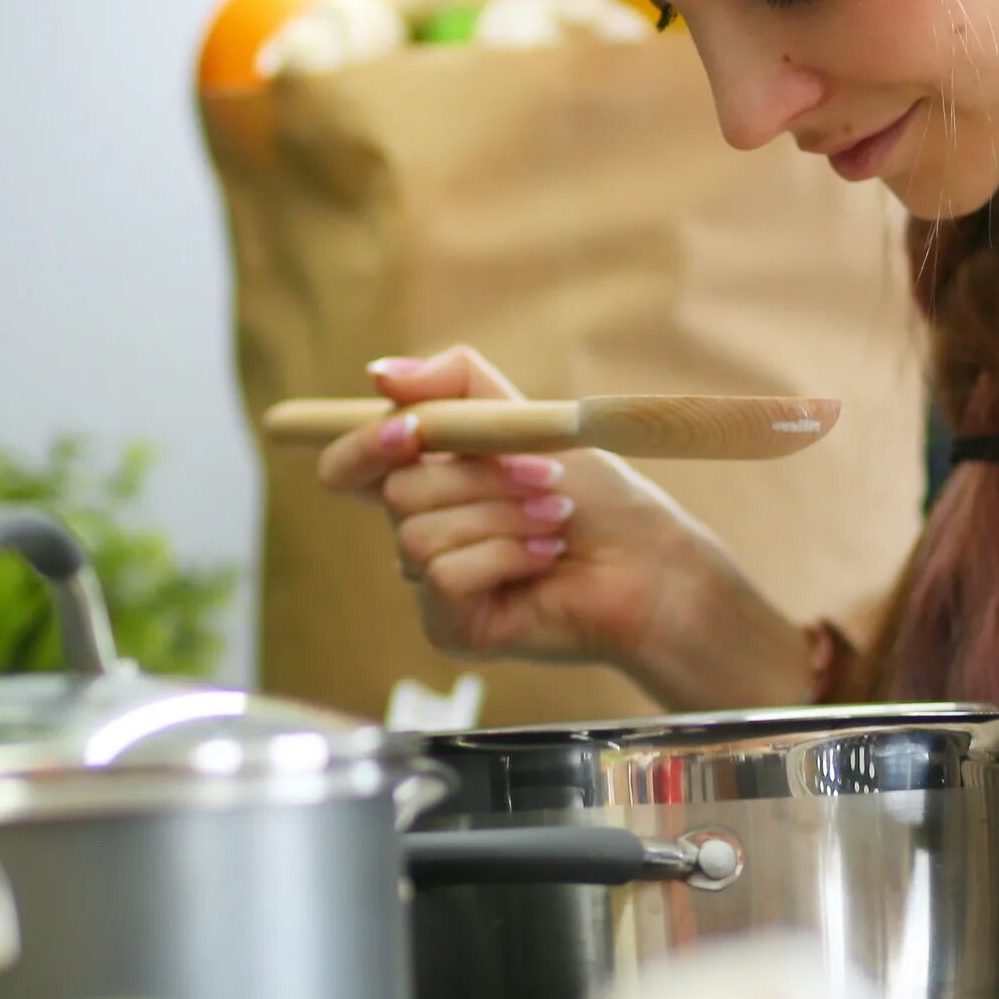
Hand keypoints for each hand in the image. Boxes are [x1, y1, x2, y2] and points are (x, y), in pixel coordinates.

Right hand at [312, 345, 807, 706]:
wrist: (650, 565)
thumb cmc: (596, 497)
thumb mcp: (526, 419)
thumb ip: (456, 384)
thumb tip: (379, 372)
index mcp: (426, 479)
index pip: (349, 465)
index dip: (364, 444)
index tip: (410, 430)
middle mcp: (419, 530)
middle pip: (395, 490)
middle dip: (478, 476)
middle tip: (544, 477)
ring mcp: (431, 582)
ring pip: (420, 535)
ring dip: (502, 516)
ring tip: (555, 521)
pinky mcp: (451, 626)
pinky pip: (445, 577)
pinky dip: (505, 557)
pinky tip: (544, 559)